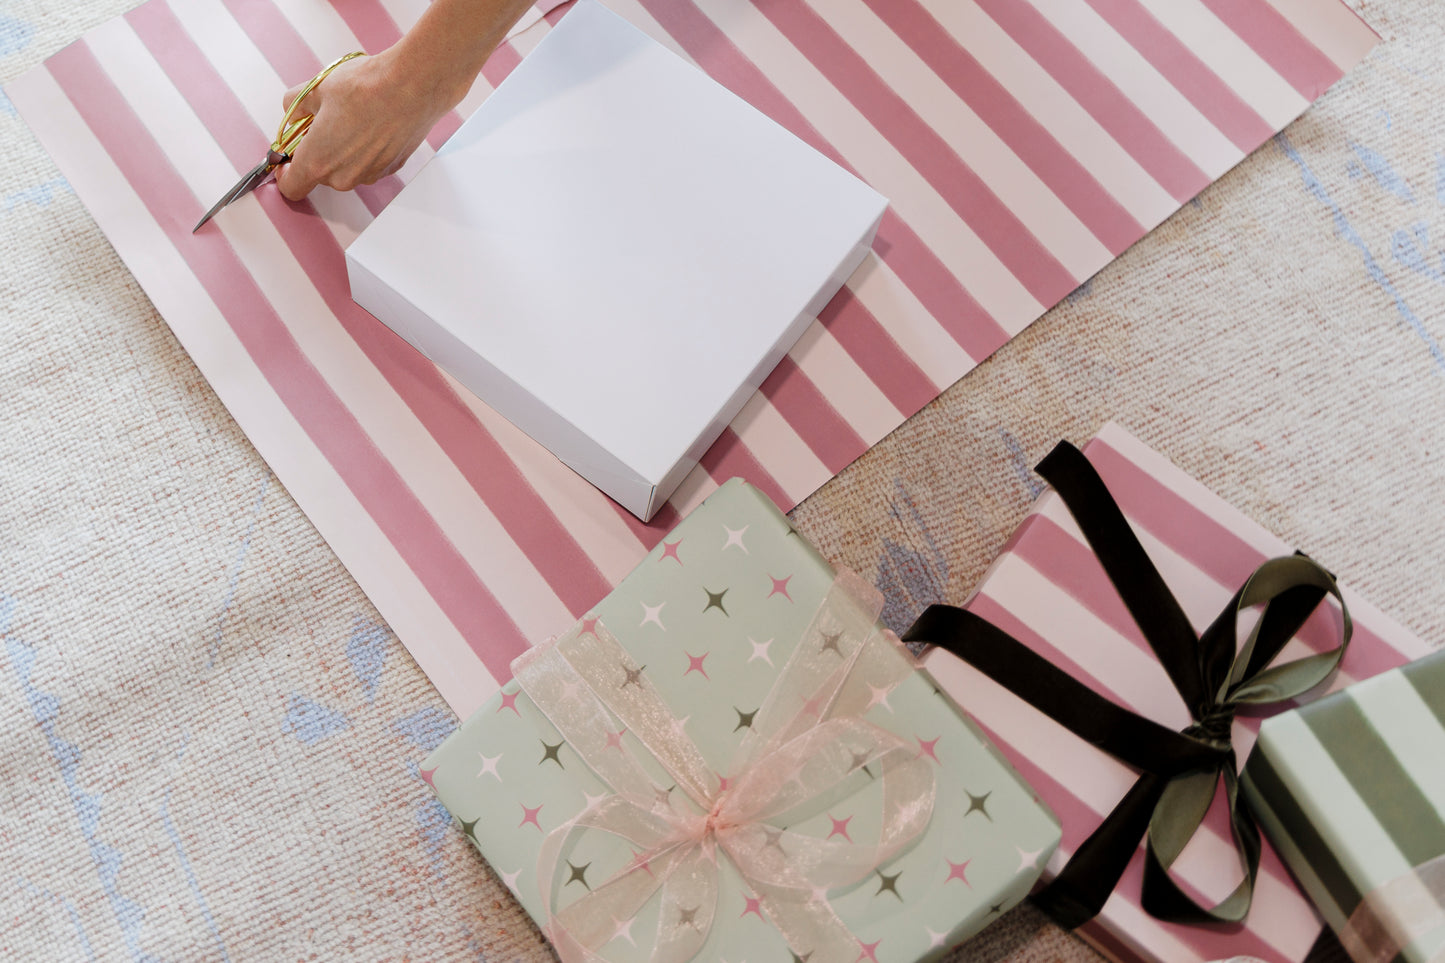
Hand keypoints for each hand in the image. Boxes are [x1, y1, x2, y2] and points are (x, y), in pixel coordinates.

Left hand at [275, 49, 461, 200]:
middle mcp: (343, 176)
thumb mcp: (317, 88)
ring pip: (346, 169)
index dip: (285, 172)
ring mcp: (369, 175)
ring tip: (354, 118)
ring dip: (344, 150)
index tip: (287, 157)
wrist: (412, 87)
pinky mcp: (390, 168)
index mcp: (317, 161)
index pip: (291, 187)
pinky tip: (374, 123)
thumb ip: (296, 106)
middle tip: (325, 122)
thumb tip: (295, 112)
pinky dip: (366, 149)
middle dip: (319, 152)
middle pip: (320, 174)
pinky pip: (369, 164)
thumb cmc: (365, 88)